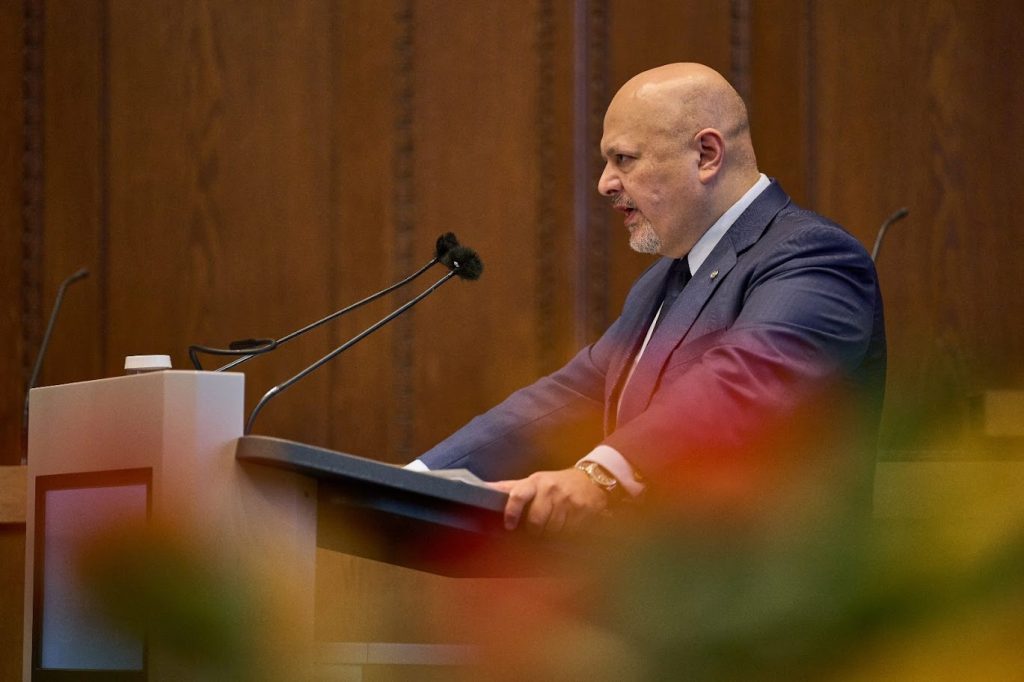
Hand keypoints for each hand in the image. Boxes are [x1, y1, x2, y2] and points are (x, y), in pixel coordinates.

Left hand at [491, 468, 608, 534]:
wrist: (591, 479)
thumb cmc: (555, 483)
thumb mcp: (533, 481)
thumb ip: (510, 488)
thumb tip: (482, 488)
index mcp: (535, 482)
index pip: (518, 494)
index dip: (511, 511)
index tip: (509, 526)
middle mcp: (550, 490)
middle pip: (536, 520)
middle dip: (534, 531)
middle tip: (535, 533)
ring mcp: (568, 501)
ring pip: (553, 529)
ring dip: (550, 535)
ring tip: (551, 530)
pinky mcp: (583, 511)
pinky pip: (569, 532)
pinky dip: (566, 535)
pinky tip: (566, 529)